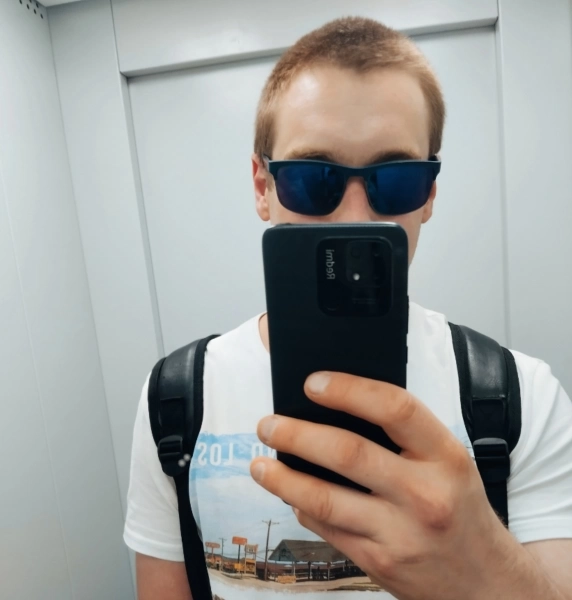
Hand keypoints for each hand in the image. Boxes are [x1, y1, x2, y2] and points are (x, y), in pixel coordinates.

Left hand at [249, 372, 539, 599]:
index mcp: (445, 456)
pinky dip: (300, 507)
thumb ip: (403, 436)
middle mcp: (424, 494)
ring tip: (259, 464)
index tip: (312, 383)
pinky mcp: (379, 563)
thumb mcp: (449, 463)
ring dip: (282, 478)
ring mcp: (400, 533)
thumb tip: (336, 407)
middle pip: (348, 453)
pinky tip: (289, 494)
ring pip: (324, 498)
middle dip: (297, 434)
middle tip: (268, 424)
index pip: (395, 408)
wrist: (488, 585)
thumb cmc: (461, 511)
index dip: (349, 389)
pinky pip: (326, 529)